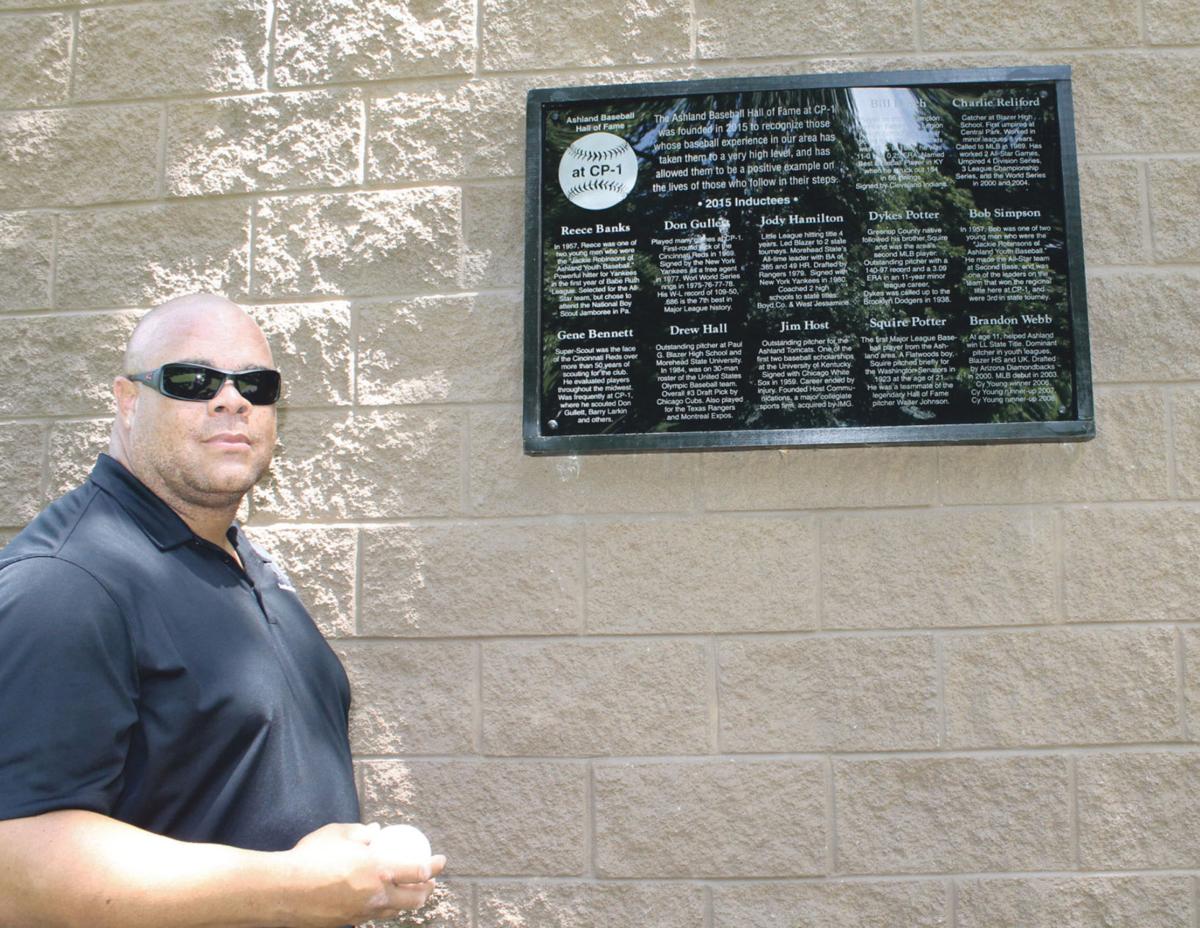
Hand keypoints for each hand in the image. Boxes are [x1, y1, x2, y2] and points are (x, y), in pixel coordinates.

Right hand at [288, 822, 446, 926]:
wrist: (283, 891)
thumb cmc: (310, 857)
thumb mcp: (338, 834)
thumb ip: (361, 832)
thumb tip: (376, 831)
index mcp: (379, 870)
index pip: (417, 870)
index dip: (433, 866)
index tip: (440, 860)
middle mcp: (376, 896)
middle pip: (414, 899)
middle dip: (426, 890)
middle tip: (429, 881)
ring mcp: (362, 913)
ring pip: (394, 911)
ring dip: (406, 902)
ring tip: (409, 892)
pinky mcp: (348, 923)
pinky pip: (373, 916)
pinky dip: (382, 908)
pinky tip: (379, 900)